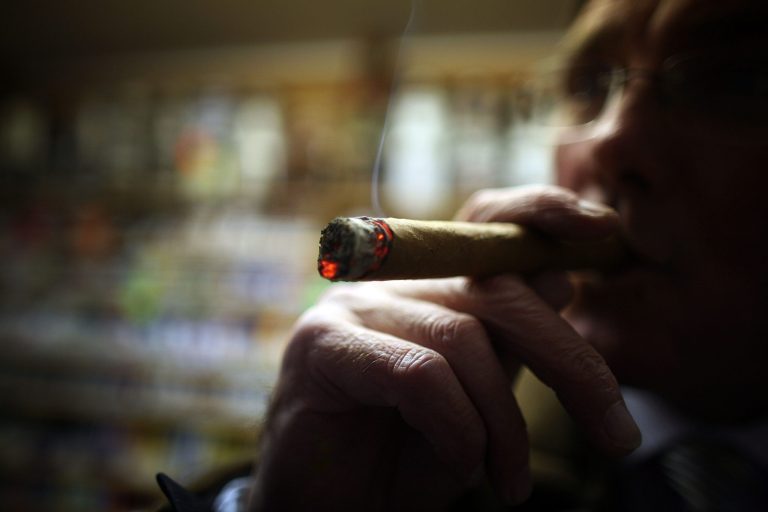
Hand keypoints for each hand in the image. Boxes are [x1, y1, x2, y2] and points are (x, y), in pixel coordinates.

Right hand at [250, 185, 640, 510]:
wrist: (330, 505)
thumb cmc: (403, 452)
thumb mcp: (478, 396)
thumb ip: (511, 339)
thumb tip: (562, 274)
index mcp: (430, 283)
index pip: (487, 220)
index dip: (543, 211)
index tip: (606, 232)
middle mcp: (391, 281)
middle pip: (497, 289)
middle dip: (570, 362)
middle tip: (617, 435)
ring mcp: (353, 307)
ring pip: (463, 339)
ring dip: (503, 425)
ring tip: (508, 482)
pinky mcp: (322, 346)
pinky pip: (418, 374)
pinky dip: (456, 428)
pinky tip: (461, 465)